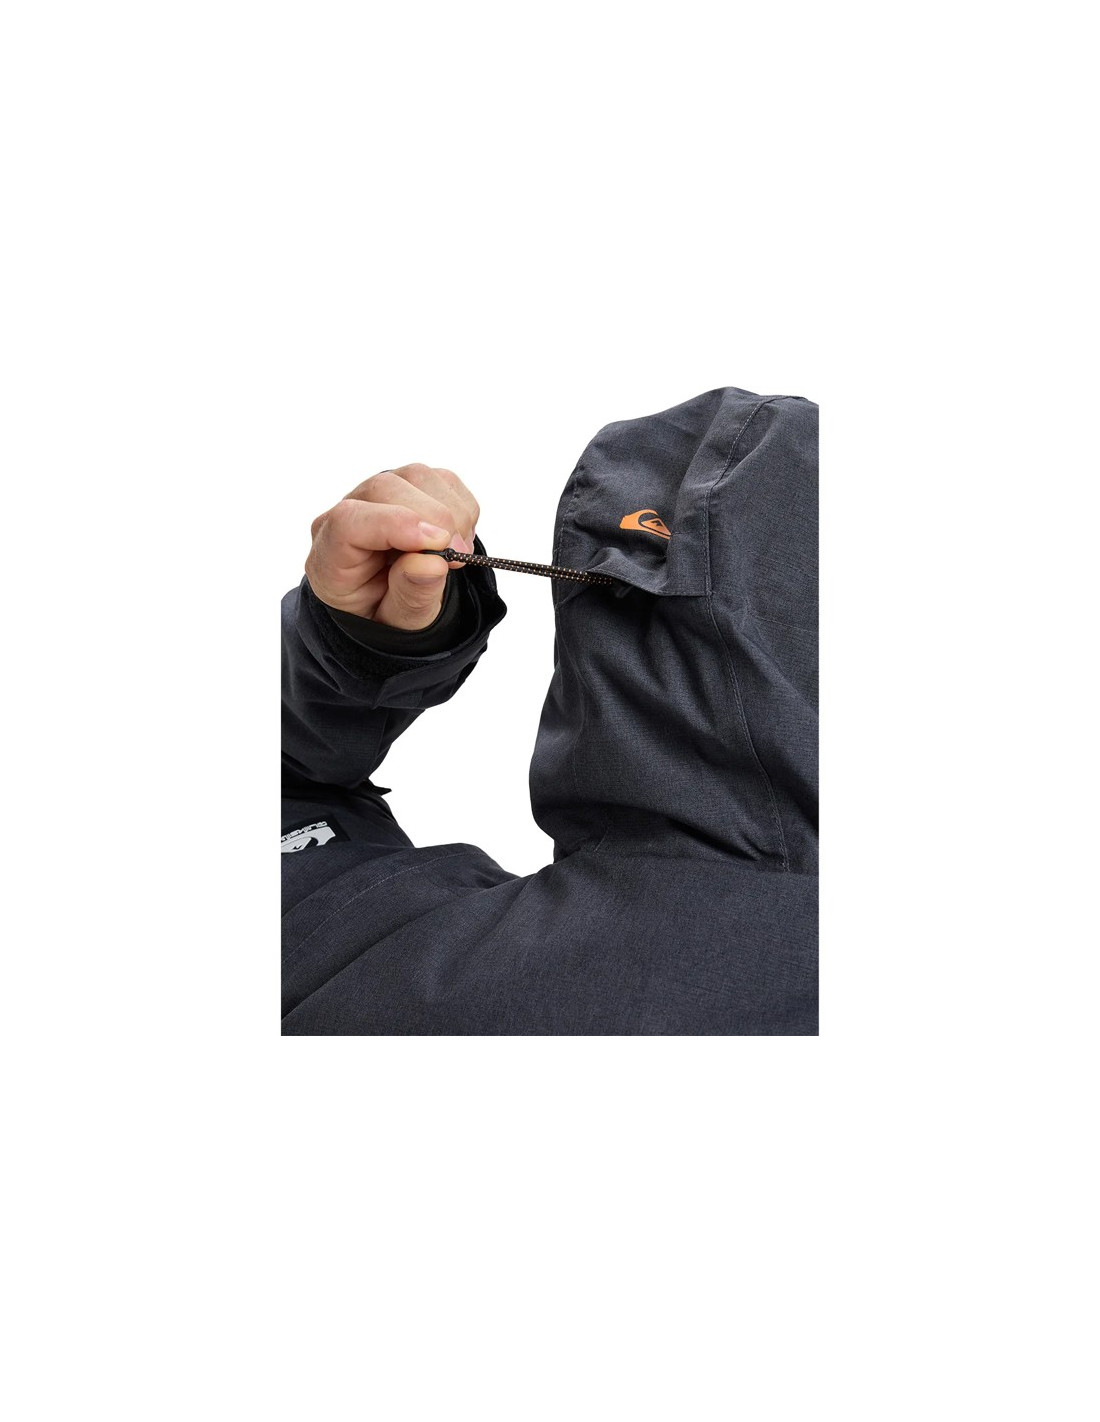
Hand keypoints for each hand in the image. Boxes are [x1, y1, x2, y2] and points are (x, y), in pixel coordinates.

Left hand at [305, 464, 479, 628]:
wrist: (394, 605)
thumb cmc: (388, 613)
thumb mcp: (399, 621)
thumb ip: (411, 596)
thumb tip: (432, 563)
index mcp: (332, 558)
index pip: (348, 521)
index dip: (395, 525)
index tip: (438, 545)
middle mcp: (348, 516)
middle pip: (384, 488)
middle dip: (434, 518)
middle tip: (456, 557)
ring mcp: (377, 497)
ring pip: (416, 476)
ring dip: (452, 514)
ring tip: (456, 553)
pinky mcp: (408, 487)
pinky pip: (441, 479)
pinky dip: (462, 509)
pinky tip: (457, 539)